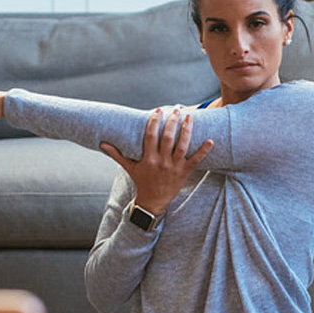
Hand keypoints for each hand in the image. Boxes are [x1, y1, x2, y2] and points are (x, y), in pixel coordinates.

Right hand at [100, 108, 214, 215]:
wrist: (153, 201)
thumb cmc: (141, 181)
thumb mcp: (129, 168)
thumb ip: (117, 155)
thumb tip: (102, 144)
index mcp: (148, 159)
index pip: (151, 136)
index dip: (154, 122)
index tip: (158, 111)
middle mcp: (161, 162)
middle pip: (167, 139)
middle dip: (172, 123)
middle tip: (176, 110)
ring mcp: (174, 167)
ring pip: (182, 146)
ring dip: (187, 131)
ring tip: (190, 117)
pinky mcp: (185, 172)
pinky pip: (196, 161)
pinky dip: (203, 151)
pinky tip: (210, 140)